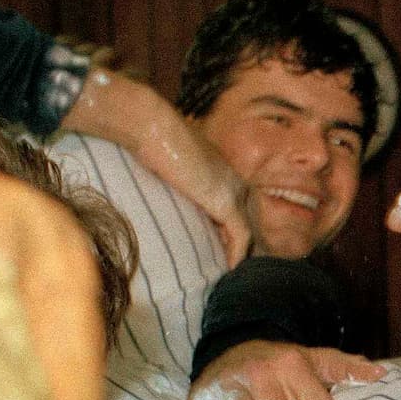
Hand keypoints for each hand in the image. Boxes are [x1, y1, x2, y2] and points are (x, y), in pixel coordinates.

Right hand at [155, 125, 252, 267]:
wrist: (152, 128)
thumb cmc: (152, 142)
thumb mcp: (170, 166)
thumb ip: (178, 182)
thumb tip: (167, 192)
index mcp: (223, 172)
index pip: (238, 208)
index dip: (230, 230)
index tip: (220, 249)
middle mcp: (234, 181)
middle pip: (248, 220)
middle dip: (241, 244)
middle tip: (231, 266)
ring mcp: (234, 191)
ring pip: (247, 230)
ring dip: (240, 252)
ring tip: (231, 272)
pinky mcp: (227, 202)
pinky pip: (240, 236)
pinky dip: (236, 253)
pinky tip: (231, 269)